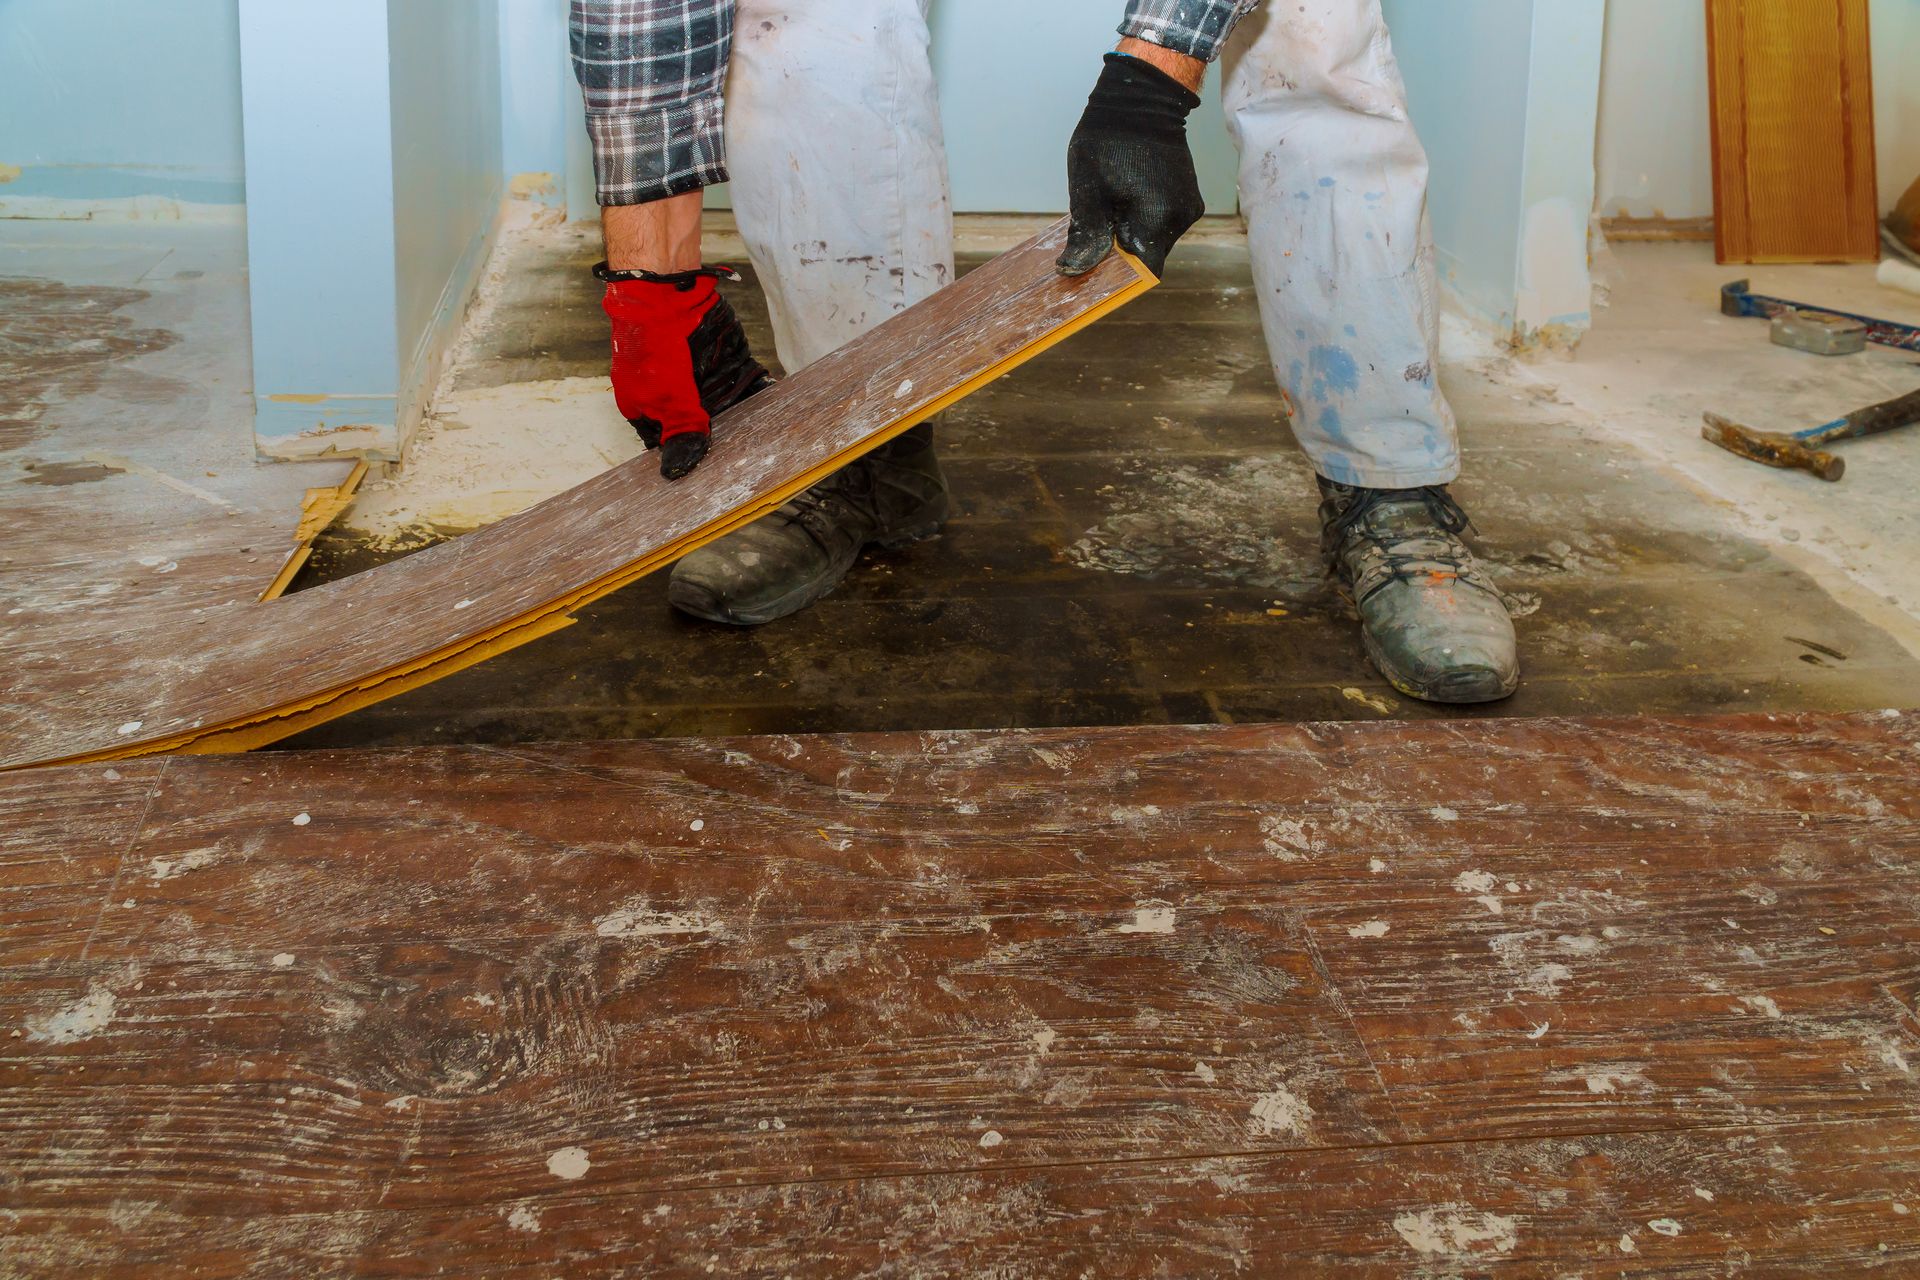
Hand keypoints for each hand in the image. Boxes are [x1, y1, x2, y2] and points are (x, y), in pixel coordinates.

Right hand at [599, 264, 769, 480]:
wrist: (668, 293)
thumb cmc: (653, 346)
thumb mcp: (665, 399)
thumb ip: (680, 432)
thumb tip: (676, 473)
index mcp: (649, 409)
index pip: (669, 443)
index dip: (687, 456)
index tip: (711, 477)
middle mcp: (676, 396)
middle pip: (702, 428)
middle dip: (723, 443)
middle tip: (750, 463)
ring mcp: (702, 378)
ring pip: (728, 408)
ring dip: (747, 422)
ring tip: (771, 442)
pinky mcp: (727, 361)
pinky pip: (747, 383)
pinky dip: (762, 394)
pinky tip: (779, 409)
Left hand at [1057, 50, 1206, 279]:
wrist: (1142, 96)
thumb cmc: (1109, 140)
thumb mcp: (1088, 190)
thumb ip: (1086, 235)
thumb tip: (1073, 269)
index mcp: (1158, 219)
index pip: (1142, 271)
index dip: (1118, 275)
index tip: (1095, 267)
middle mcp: (1181, 218)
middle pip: (1148, 254)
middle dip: (1120, 251)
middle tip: (1095, 230)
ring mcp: (1188, 205)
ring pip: (1155, 237)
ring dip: (1131, 232)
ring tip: (1110, 205)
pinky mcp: (1188, 194)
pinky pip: (1163, 219)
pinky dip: (1142, 218)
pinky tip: (1124, 196)